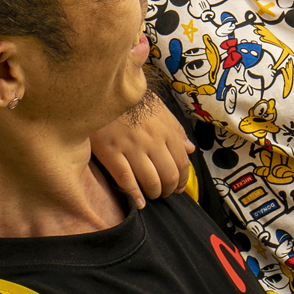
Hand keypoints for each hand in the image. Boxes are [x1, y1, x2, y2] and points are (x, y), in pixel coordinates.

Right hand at [88, 94, 193, 209]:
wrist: (102, 91)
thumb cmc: (133, 102)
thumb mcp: (160, 110)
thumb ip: (176, 130)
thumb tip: (190, 148)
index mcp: (166, 130)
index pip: (181, 163)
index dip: (182, 180)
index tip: (179, 188)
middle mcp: (152, 140)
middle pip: (168, 175)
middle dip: (169, 189)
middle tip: (164, 193)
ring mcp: (131, 147)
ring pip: (150, 181)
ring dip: (153, 193)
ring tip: (150, 195)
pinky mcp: (110, 152)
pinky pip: (126, 180)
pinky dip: (134, 195)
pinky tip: (137, 202)